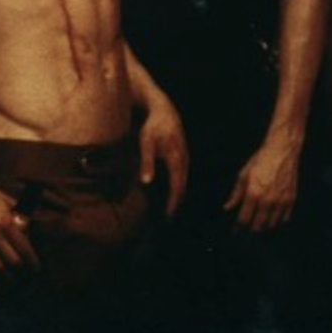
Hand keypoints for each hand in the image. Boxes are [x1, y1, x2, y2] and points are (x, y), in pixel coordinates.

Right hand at [0, 177, 40, 287]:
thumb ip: (19, 216)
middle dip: (22, 272)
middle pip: (12, 262)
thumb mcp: (6, 201)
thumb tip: (30, 229)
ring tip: (14, 283)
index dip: (32, 262)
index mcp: (6, 222)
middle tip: (28, 276)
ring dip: (7, 279)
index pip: (23, 248)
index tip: (36, 268)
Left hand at [137, 94, 187, 215]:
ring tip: (168, 212)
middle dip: (176, 205)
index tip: (168, 217)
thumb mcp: (146, 143)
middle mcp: (184, 160)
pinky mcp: (182, 156)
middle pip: (182, 188)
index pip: (177, 188)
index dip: (173, 204)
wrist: (163, 110)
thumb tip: (146, 183)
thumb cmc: (152, 127)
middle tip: (167, 221)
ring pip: (183, 183)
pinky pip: (181, 176)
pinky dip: (177, 188)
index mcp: (176, 159)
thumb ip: (146, 162)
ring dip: (176, 197)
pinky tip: (169, 194)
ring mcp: (185, 158)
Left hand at [223, 139, 299, 232]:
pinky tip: (272, 219)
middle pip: (258, 227)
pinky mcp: (291, 200)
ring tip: (259, 225)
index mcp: (253, 194)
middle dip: (251, 230)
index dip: (238, 228)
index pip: (244, 220)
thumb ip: (235, 194)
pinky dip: (277, 222)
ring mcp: (281, 202)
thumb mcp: (243, 175)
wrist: (281, 151)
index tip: (236, 230)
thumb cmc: (261, 160)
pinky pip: (284, 220)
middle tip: (247, 229)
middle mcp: (267, 201)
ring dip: (264, 228)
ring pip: (271, 226)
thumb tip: (227, 207)